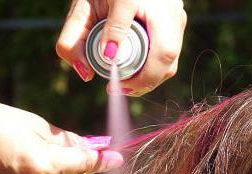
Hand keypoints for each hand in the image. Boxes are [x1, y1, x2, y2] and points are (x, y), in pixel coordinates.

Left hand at [56, 0, 186, 95]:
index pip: (161, 56)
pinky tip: (135, 67)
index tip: (118, 87)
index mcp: (157, 10)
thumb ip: (75, 38)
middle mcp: (173, 14)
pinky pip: (168, 49)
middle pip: (168, 62)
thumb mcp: (84, 7)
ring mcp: (176, 16)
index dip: (143, 79)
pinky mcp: (174, 19)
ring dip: (150, 75)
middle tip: (120, 89)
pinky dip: (152, 62)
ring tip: (126, 82)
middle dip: (146, 82)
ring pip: (170, 58)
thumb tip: (86, 74)